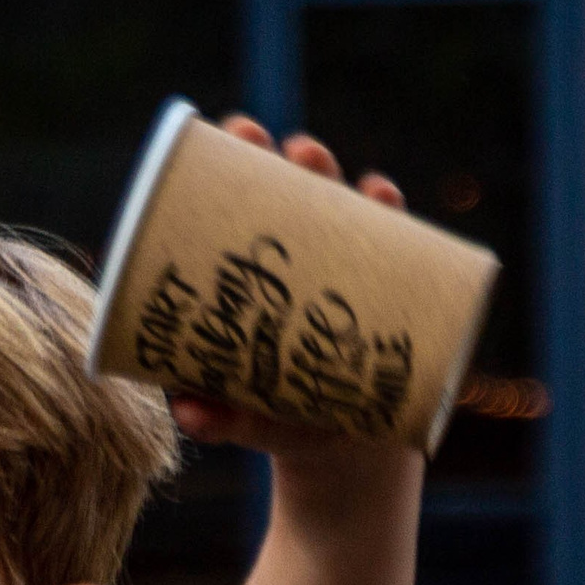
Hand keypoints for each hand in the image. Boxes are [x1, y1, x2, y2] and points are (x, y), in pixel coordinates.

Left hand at [167, 115, 407, 484]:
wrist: (346, 451)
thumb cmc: (285, 421)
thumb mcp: (250, 419)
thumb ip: (219, 416)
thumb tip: (186, 412)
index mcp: (267, 276)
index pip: (254, 206)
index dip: (245, 163)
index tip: (235, 133)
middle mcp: (311, 264)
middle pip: (304, 196)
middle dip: (297, 161)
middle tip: (289, 149)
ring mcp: (354, 276)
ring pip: (349, 214)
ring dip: (337, 180)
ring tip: (319, 164)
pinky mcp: (395, 296)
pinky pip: (398, 248)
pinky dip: (391, 218)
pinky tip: (382, 196)